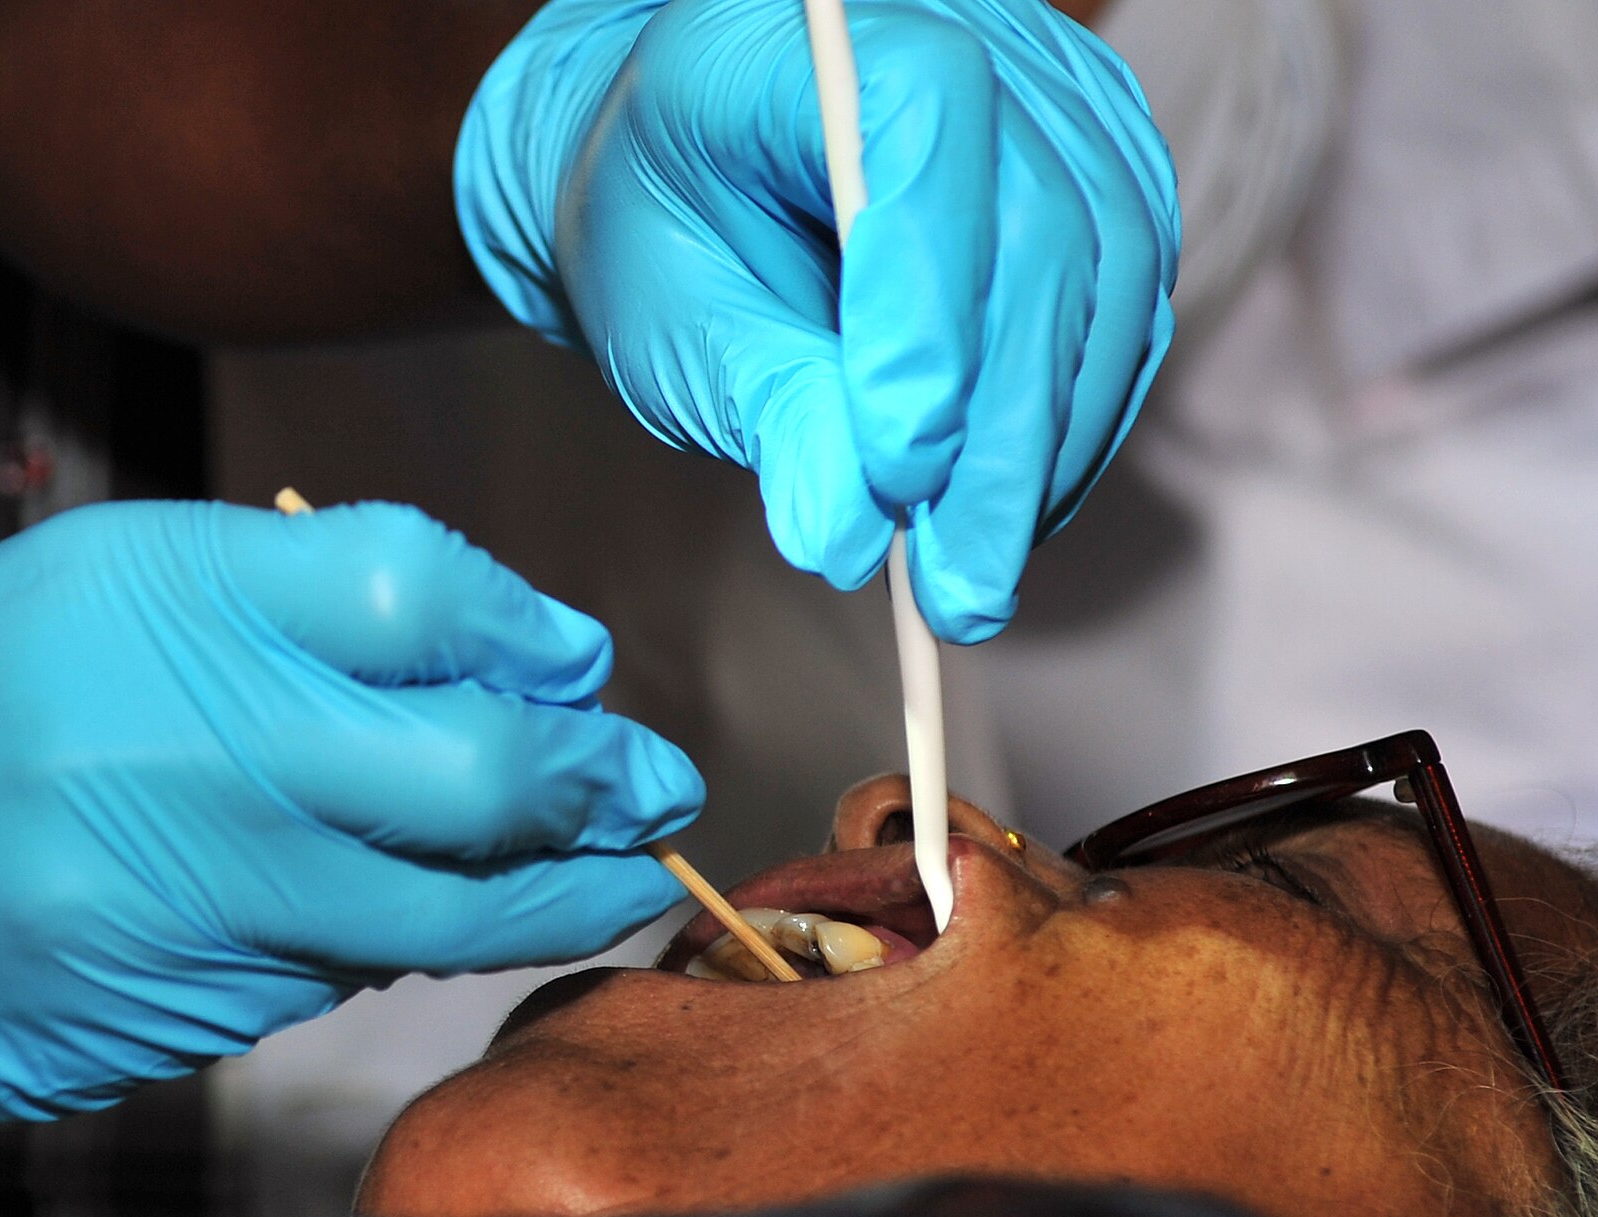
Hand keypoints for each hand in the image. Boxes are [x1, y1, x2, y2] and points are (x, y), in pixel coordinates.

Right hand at [0, 500, 700, 1216]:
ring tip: (614, 871)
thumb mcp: (99, 596)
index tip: (577, 661)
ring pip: (434, 905)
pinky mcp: (174, 1013)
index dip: (527, 625)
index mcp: (152, 596)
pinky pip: (341, 977)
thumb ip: (294, 607)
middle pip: (471, 762)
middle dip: (596, 780)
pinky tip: (428, 919)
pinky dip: (410, 945)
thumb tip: (511, 658)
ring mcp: (177, 896)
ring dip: (550, 890)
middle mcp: (176, 742)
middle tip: (656, 787)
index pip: (413, 584)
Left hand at [458, 0, 1178, 640]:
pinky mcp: (1097, 164)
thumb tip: (846, 534)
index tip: (899, 470)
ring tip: (976, 568)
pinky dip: (1077, 420)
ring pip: (1108, 270)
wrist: (693, 170)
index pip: (924, 124)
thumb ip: (763, 405)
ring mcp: (1046, 91)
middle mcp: (958, 28)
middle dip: (999, 432)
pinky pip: (1128, 300)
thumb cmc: (662, 227)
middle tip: (955, 586)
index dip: (928, 302)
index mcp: (804, 34)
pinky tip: (1016, 507)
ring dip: (1049, 445)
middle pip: (1040, 221)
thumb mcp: (667, 319)